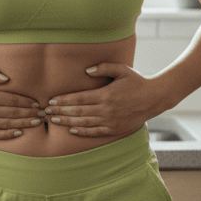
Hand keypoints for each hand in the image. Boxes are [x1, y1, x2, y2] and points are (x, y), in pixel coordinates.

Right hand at [0, 67, 41, 140]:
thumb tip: (8, 79)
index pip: (12, 100)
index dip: (27, 102)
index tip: (37, 103)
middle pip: (13, 113)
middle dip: (30, 113)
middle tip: (42, 114)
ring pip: (7, 124)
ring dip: (23, 124)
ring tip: (36, 123)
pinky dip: (8, 134)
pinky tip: (19, 132)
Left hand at [44, 63, 160, 138]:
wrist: (154, 98)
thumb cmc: (137, 82)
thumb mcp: (122, 70)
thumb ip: (104, 68)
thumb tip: (87, 70)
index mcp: (106, 95)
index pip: (79, 98)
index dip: (63, 100)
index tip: (51, 101)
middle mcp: (106, 109)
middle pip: (78, 111)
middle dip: (60, 111)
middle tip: (46, 112)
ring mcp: (110, 121)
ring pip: (83, 123)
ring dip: (67, 121)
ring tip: (54, 120)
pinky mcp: (114, 129)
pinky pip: (95, 132)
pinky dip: (82, 132)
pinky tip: (71, 130)